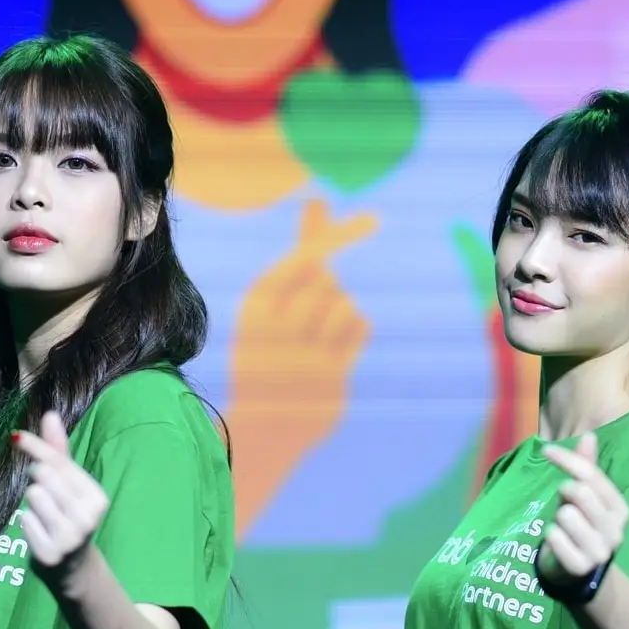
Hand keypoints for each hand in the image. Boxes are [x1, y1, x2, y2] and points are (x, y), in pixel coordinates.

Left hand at [11, 411, 110, 577]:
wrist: (73, 568)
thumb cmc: (68, 517)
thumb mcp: (69, 485)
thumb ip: (59, 451)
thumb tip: (50, 414)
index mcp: (96, 497)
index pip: (60, 462)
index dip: (36, 447)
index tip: (15, 437)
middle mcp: (87, 517)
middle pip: (44, 476)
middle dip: (37, 480)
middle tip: (44, 494)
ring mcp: (70, 538)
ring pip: (34, 496)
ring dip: (32, 504)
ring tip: (44, 516)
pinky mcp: (50, 554)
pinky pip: (26, 521)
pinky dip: (27, 524)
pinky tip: (40, 533)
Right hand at [226, 198, 375, 532]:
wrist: (264, 428)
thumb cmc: (270, 351)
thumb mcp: (271, 302)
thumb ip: (300, 251)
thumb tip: (319, 199)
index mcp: (255, 305)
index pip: (305, 259)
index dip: (339, 236)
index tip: (372, 221)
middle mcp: (277, 328)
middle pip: (328, 280)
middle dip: (330, 284)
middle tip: (316, 307)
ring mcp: (304, 354)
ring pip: (345, 304)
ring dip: (342, 309)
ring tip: (321, 331)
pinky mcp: (332, 377)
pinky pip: (359, 329)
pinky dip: (355, 328)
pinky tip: (337, 345)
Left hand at [537, 432, 628, 592]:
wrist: (581, 574)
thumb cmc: (581, 527)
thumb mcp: (585, 497)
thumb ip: (586, 469)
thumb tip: (589, 435)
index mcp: (620, 508)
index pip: (592, 475)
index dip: (567, 459)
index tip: (546, 451)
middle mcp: (616, 529)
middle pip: (580, 492)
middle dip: (564, 493)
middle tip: (564, 505)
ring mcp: (600, 550)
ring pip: (566, 514)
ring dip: (557, 519)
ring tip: (564, 529)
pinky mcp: (581, 567)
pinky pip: (555, 538)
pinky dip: (551, 537)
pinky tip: (559, 544)